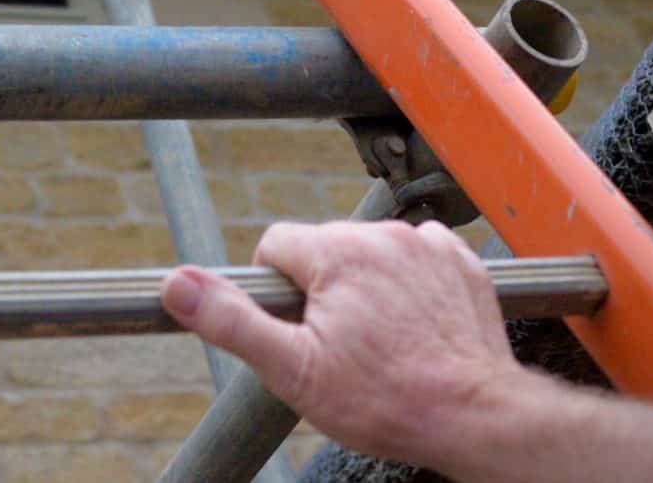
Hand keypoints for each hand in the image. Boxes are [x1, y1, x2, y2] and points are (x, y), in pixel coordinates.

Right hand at [161, 218, 539, 468]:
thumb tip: (178, 284)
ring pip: (372, 252)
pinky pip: (420, 256)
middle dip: (322, 289)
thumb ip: (231, 320)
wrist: (474, 418)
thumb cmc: (387, 400)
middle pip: (325, 249)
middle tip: (339, 345)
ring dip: (367, 284)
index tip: (296, 329)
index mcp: (335, 252)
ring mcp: (428, 246)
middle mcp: (382, 235)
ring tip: (381, 340)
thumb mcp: (292, 369)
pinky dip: (412, 282)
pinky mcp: (462, 263)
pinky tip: (414, 324)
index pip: (276, 244)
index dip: (275, 290)